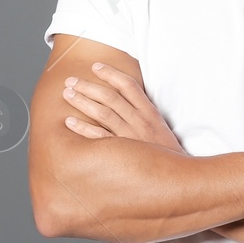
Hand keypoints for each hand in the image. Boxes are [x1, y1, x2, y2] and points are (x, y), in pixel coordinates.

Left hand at [61, 62, 184, 153]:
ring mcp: (130, 136)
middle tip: (71, 80)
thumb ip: (143, 112)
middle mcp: (139, 121)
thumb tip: (125, 99)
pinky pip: (99, 138)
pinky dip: (83, 128)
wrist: (176, 176)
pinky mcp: (121, 153)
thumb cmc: (166, 151)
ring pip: (103, 113)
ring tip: (67, 94)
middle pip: (111, 97)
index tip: (96, 67)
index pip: (129, 86)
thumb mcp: (160, 126)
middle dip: (89, 86)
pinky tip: (70, 122)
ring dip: (83, 101)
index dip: (111, 74)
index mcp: (150, 112)